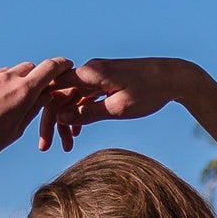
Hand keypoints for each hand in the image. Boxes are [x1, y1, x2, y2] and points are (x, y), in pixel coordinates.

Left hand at [0, 59, 79, 169]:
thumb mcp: (17, 129)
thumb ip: (33, 107)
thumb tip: (46, 94)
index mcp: (24, 92)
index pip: (50, 68)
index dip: (60, 65)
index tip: (65, 64)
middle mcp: (6, 78)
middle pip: (28, 68)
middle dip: (31, 78)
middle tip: (27, 94)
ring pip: (6, 73)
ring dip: (8, 84)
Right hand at [37, 56, 196, 144]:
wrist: (173, 77)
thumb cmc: (149, 92)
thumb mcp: (118, 108)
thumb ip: (88, 114)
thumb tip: (61, 118)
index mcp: (91, 73)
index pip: (55, 90)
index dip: (46, 114)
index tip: (44, 138)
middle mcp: (90, 70)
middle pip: (60, 95)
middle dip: (53, 120)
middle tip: (47, 147)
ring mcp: (96, 76)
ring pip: (71, 98)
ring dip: (66, 120)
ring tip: (66, 145)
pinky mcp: (103, 81)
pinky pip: (83, 97)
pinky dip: (78, 114)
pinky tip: (76, 132)